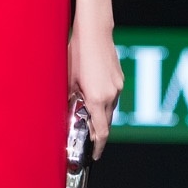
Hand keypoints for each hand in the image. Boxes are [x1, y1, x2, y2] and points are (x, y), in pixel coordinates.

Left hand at [68, 21, 124, 158]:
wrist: (94, 32)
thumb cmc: (76, 53)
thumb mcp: (68, 80)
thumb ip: (71, 99)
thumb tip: (69, 111)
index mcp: (97, 99)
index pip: (101, 132)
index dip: (98, 146)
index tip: (94, 155)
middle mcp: (111, 95)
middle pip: (107, 123)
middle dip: (98, 132)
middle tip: (87, 136)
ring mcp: (118, 86)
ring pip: (110, 109)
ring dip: (100, 114)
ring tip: (87, 111)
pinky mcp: (119, 77)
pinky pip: (113, 96)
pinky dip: (104, 101)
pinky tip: (93, 93)